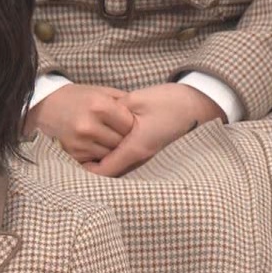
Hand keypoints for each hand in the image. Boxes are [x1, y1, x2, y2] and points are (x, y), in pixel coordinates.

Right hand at [23, 84, 135, 163]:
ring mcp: (80, 141)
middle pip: (122, 142)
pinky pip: (96, 159)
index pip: (130, 125)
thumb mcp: (102, 92)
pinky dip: (100, 154)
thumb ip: (124, 102)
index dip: (133, 125)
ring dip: (113, 149)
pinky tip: (97, 144)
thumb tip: (144, 114)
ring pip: (111, 154)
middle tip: (122, 134)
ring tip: (109, 138)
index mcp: (100, 106)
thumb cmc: (80, 97)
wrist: (47, 104)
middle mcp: (89, 125)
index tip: (132, 124)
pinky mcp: (73, 152)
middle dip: (124, 139)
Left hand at [85, 84, 224, 177]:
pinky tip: (109, 141)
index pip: (103, 170)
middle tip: (72, 152)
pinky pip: (129, 158)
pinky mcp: (152, 150)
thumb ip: (114, 113)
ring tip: (87, 147)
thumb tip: (96, 121)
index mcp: (135, 148)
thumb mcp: (137, 101)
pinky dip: (116, 153)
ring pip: (119, 166)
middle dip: (92, 164)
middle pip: (110, 171)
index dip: (84, 170)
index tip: (70, 161)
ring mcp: (148, 156)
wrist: (201, 105)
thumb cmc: (171, 102)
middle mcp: (141, 158)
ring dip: (104, 159)